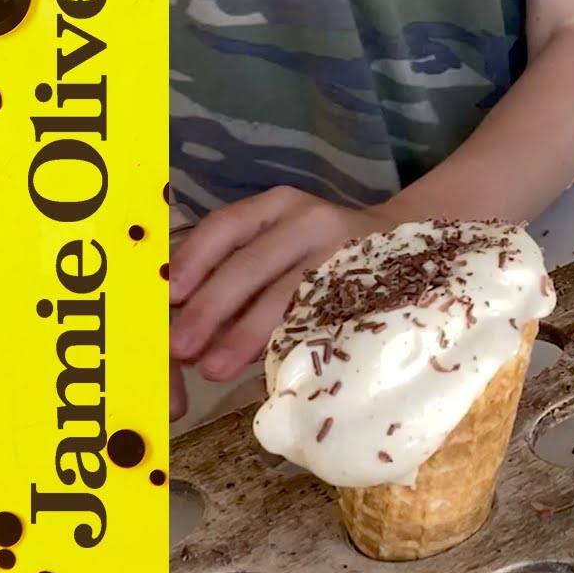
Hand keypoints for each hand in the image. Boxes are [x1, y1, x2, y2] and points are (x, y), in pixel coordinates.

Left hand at [168, 187, 399, 417]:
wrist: (403, 241)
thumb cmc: (322, 249)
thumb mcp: (282, 240)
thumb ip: (239, 272)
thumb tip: (187, 325)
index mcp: (279, 205)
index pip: (227, 225)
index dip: (195, 259)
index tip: (170, 296)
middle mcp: (311, 220)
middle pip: (252, 263)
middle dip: (211, 308)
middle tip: (180, 348)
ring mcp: (342, 251)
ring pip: (287, 293)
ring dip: (245, 334)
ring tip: (215, 368)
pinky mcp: (366, 283)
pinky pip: (321, 314)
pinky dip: (288, 339)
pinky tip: (269, 362)